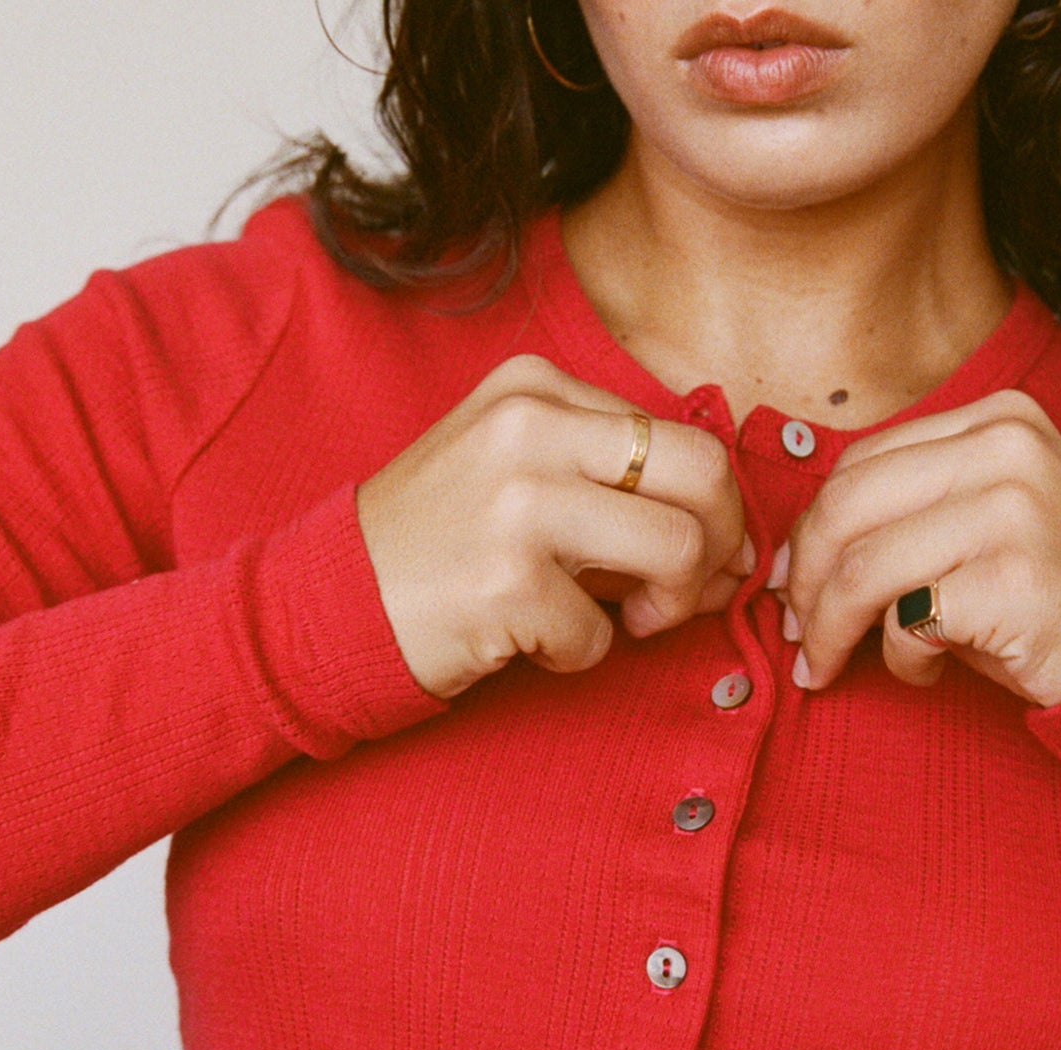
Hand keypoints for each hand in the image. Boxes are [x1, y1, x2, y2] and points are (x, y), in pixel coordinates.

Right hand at [357, 354, 750, 698]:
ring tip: (625, 619)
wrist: (326, 600)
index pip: (684, 438)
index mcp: (535, 387)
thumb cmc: (438, 541)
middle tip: (687, 592)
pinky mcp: (506, 583)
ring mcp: (517, 503)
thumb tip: (733, 539)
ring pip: (677, 550)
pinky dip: (580, 652)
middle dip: (719, 546)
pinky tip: (530, 639)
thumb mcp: (516, 466)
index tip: (703, 556)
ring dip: (668, 606)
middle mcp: (529, 429)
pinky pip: (604, 634)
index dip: (716, 509)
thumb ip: (612, 477)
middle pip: (702, 475)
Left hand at [769, 389, 1060, 706]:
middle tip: (797, 633)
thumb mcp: (991, 518)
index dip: (810, 527)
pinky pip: (907, 621)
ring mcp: (1013, 509)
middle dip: (804, 579)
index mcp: (997, 418)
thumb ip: (912, 507)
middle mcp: (1006, 447)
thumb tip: (798, 551)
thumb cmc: (1056, 595)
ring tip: (829, 665)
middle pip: (846, 505)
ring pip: (864, 567)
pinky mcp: (1014, 579)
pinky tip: (921, 673)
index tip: (793, 582)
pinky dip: (898, 659)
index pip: (861, 460)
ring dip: (832, 630)